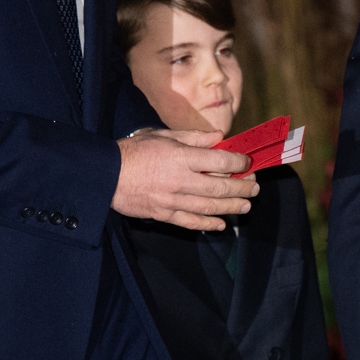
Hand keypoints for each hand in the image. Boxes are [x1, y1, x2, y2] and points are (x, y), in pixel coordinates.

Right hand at [114, 129, 257, 230]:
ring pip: (209, 207)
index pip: (219, 161)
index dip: (238, 162)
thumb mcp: (163, 136)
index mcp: (180, 157)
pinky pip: (190, 222)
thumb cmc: (134, 151)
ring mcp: (171, 200)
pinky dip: (207, 223)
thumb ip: (193, 138)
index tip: (247, 163)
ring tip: (246, 206)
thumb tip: (219, 138)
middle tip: (255, 187)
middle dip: (241, 188)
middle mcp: (179, 180)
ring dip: (231, 207)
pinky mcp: (163, 214)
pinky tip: (221, 224)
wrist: (105, 175)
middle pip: (219, 187)